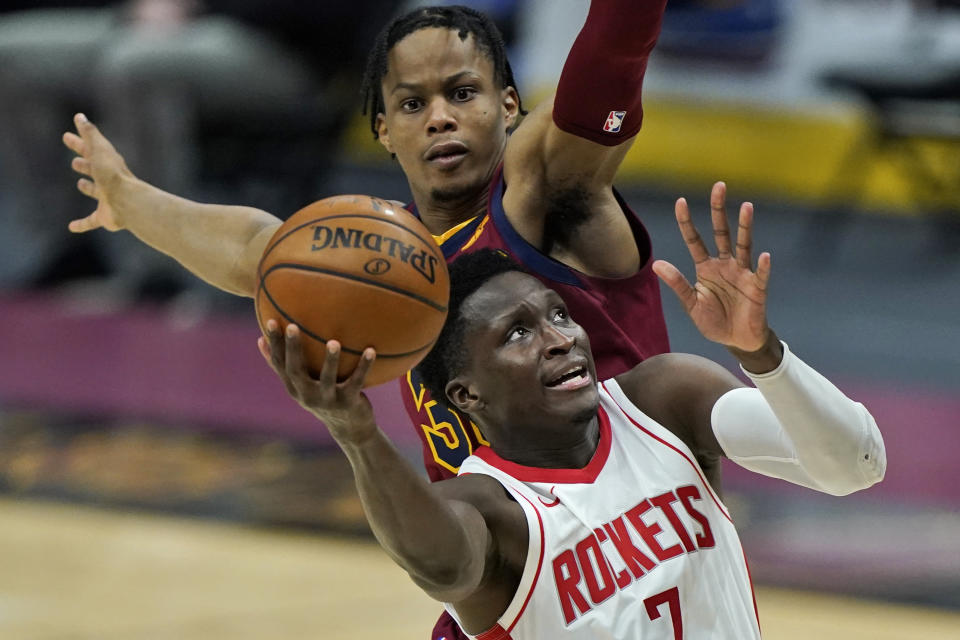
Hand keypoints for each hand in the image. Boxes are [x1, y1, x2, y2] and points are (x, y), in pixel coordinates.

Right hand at [62, 113, 131, 232]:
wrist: (128, 203)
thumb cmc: (112, 175)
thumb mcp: (99, 150)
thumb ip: (90, 134)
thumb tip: (80, 116)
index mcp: (107, 164)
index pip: (91, 150)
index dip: (79, 143)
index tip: (66, 136)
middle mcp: (109, 181)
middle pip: (94, 170)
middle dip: (85, 165)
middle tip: (75, 162)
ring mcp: (108, 199)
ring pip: (97, 192)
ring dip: (89, 188)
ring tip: (80, 184)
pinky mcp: (105, 217)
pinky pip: (91, 221)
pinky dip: (82, 224)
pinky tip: (72, 227)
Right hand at [258, 320, 377, 443]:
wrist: (349, 428)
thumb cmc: (323, 397)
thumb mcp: (301, 384)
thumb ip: (283, 365)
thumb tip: (260, 340)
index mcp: (294, 388)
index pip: (280, 363)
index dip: (274, 343)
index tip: (270, 321)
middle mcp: (307, 395)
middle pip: (296, 370)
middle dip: (293, 348)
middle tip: (292, 326)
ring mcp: (328, 400)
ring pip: (327, 379)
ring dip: (331, 360)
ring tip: (333, 342)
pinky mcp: (348, 402)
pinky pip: (357, 382)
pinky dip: (364, 366)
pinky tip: (371, 350)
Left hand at [653, 182, 771, 352]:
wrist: (736, 341)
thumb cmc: (714, 320)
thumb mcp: (691, 303)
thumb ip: (677, 283)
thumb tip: (655, 264)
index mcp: (705, 268)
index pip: (694, 240)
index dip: (687, 222)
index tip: (680, 201)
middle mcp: (724, 264)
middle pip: (721, 232)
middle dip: (719, 210)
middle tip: (718, 186)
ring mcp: (742, 273)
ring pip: (744, 244)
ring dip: (745, 227)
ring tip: (746, 207)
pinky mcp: (757, 287)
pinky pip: (760, 274)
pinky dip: (761, 266)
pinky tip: (762, 255)